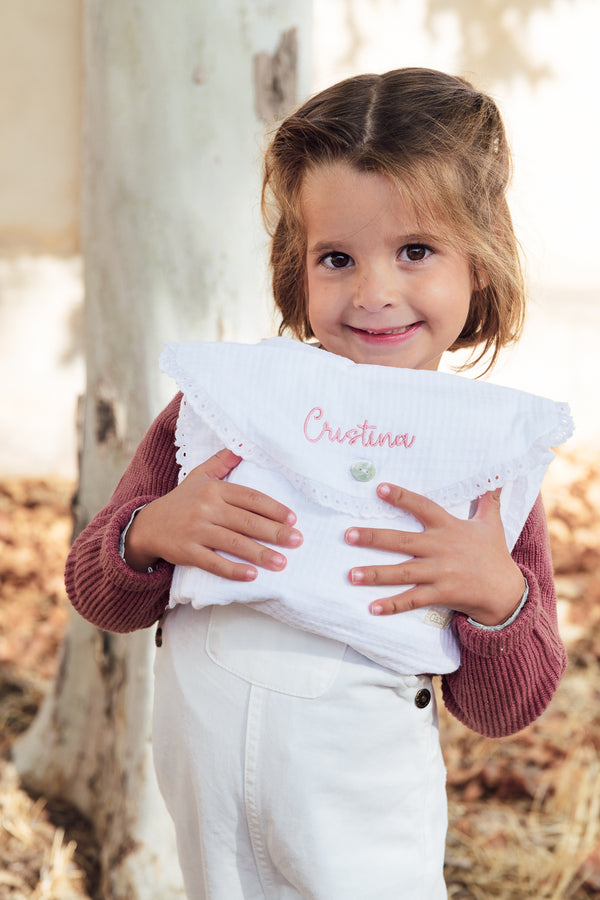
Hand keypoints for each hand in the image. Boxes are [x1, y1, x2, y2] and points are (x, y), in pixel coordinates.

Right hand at [125, 448, 302, 578]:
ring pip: (233, 543)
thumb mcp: (199, 476)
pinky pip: (213, 563)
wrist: (147, 525)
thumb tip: (243, 446)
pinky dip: (233, 570)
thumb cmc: (181, 501)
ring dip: (260, 554)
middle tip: (298, 541)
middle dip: (275, 532)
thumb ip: (222, 461)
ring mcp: (196, 531)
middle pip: (246, 521)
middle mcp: (206, 508)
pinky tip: (252, 576)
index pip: (250, 497)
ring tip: (282, 563)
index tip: (292, 519)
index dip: (273, 508)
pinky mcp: (187, 552)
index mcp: (214, 489)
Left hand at [345, 483, 524, 625]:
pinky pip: (413, 600)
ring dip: (376, 574)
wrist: (507, 592)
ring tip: (351, 575)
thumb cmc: (494, 555)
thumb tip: (496, 476)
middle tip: (348, 535)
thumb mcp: (491, 524)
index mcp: (449, 528)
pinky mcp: (441, 594)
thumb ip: (488, 499)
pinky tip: (372, 608)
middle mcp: (441, 549)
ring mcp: (440, 573)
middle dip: (374, 538)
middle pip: (403, 542)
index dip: (402, 498)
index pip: (423, 508)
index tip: (380, 488)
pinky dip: (393, 605)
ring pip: (402, 573)